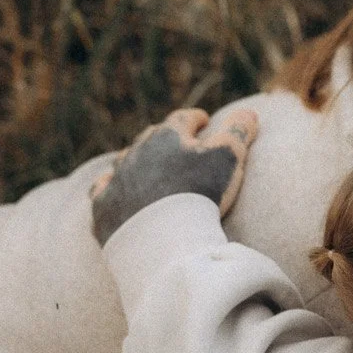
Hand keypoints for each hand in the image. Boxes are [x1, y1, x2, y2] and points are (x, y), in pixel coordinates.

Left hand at [90, 107, 258, 245]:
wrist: (163, 240)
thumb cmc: (200, 195)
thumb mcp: (229, 158)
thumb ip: (239, 131)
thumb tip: (249, 112)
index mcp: (167, 136)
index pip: (183, 119)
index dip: (195, 118)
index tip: (203, 120)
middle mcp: (137, 152)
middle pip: (152, 137)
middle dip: (165, 137)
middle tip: (177, 143)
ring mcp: (117, 179)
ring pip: (125, 161)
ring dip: (137, 161)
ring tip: (147, 167)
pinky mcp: (103, 206)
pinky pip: (102, 191)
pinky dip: (111, 188)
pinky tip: (113, 190)